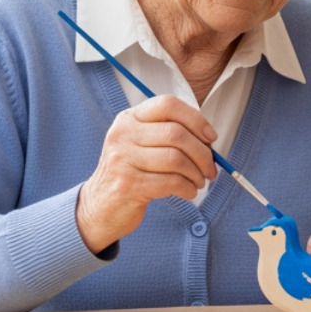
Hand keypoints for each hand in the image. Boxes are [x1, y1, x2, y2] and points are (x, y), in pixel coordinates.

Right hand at [75, 96, 217, 252]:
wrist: (99, 206)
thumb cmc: (130, 173)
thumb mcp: (141, 144)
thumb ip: (168, 134)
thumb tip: (209, 139)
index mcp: (129, 119)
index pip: (167, 105)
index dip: (195, 119)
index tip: (211, 137)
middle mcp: (123, 134)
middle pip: (176, 134)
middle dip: (203, 153)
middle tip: (211, 168)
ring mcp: (123, 159)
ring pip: (176, 159)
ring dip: (196, 173)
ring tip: (199, 181)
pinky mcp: (128, 185)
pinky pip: (171, 182)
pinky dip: (188, 188)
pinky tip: (189, 191)